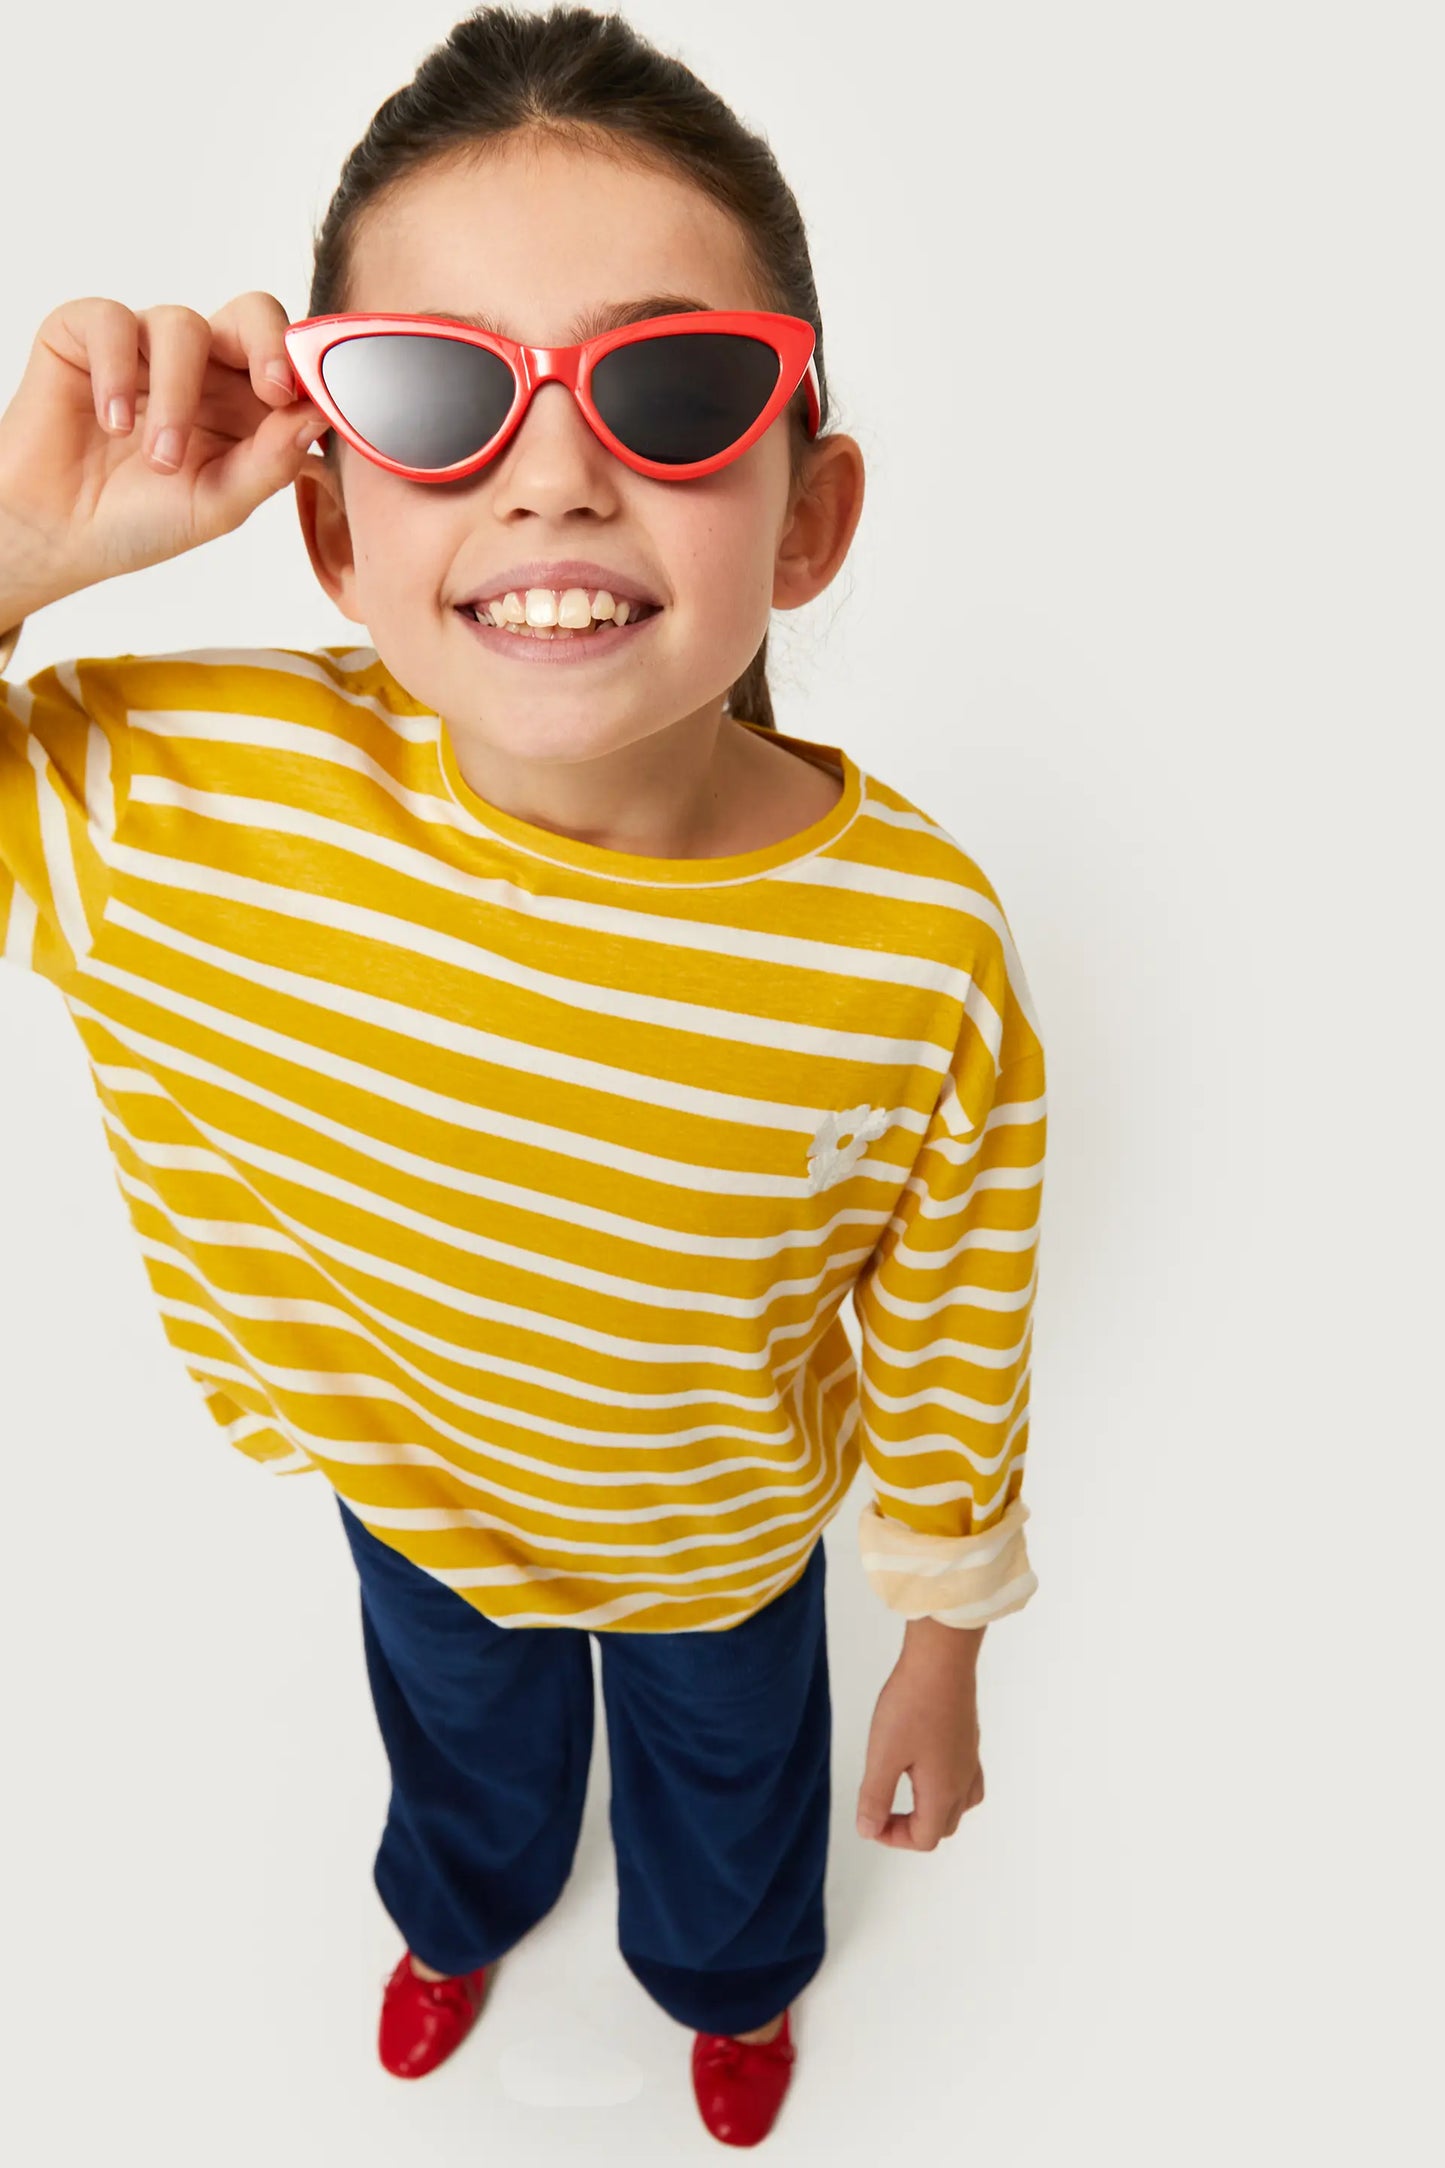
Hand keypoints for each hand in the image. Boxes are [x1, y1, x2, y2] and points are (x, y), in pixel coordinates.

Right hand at [0, 292, 326, 614]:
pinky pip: (114, 321)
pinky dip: (116, 373)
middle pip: (251, 312)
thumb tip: (317, 417)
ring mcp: (146, 345)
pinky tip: (111, 423)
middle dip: (268, 344)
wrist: (59, 534)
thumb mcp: (219, 503)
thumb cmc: (141, 521)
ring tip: (159, 460)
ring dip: (177, 396)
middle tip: (271, 392)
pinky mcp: (86, 334)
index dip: (308, 367)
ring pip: (182, 325)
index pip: (290, 359)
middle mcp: (203, 365)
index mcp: (245, 403)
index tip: (315, 400)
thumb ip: (270, 462)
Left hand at [855, 1629, 984, 1849]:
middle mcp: (962, 1781)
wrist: (942, 1660)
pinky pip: (966, 1779)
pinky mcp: (968, 1737)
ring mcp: (969, 1758)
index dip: (893, 1838)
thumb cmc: (911, 1705)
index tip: (869, 1818)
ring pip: (960, 1805)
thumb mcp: (883, 1755)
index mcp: (943, 1792)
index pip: (923, 1839)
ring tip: (906, 1795)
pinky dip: (946, 1787)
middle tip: (882, 1810)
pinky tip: (929, 1767)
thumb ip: (875, 1797)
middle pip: (942, 1827)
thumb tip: (869, 1829)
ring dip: (933, 1811)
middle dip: (911, 1828)